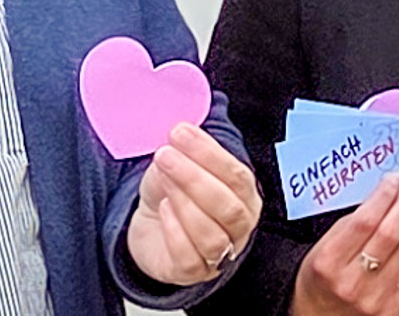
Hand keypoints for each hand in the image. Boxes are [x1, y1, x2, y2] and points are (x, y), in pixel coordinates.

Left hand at [127, 123, 262, 285]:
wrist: (152, 227)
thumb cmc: (174, 193)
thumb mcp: (182, 165)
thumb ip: (187, 148)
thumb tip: (182, 126)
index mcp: (245, 196)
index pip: (237, 176)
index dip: (209, 154)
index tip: (181, 133)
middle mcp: (239, 227)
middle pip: (228, 207)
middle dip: (194, 178)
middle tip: (166, 155)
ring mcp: (219, 254)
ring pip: (212, 236)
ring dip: (185, 203)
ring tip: (163, 180)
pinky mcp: (193, 272)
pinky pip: (189, 258)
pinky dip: (175, 231)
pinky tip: (164, 209)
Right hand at [289, 172, 398, 315]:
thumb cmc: (319, 281)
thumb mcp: (320, 249)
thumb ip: (349, 225)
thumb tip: (384, 196)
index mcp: (328, 263)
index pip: (364, 221)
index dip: (385, 195)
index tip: (395, 178)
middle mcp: (352, 283)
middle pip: (390, 233)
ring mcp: (375, 300)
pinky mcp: (393, 311)